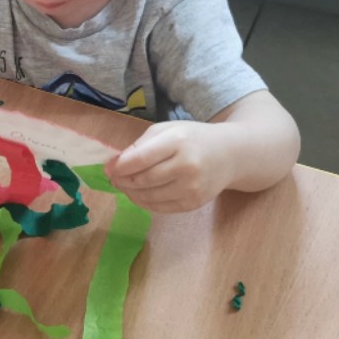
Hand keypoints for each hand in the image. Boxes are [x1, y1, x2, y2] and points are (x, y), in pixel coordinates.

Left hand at [106, 120, 233, 212]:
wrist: (230, 154)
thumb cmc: (193, 139)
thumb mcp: (168, 130)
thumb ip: (140, 145)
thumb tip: (114, 164)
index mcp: (178, 142)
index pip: (141, 159)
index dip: (120, 167)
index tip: (108, 168)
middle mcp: (187, 166)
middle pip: (143, 180)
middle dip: (122, 181)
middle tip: (114, 178)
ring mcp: (191, 188)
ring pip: (148, 197)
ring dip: (130, 193)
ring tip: (124, 185)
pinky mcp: (192, 203)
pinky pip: (159, 208)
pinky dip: (143, 202)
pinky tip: (139, 193)